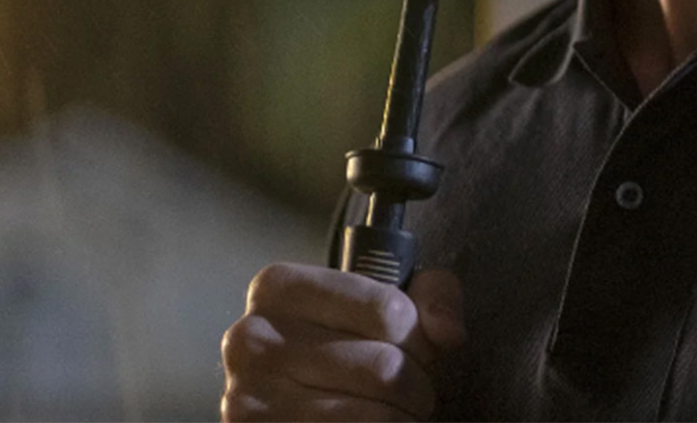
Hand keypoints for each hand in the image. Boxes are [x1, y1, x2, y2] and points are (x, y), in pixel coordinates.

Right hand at [221, 263, 464, 420]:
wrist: (291, 406)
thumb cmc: (349, 347)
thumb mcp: (390, 302)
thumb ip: (433, 297)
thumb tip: (450, 333)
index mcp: (279, 287)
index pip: (387, 311)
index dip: (421, 338)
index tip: (419, 351)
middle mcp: (250, 339)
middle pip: (384, 367)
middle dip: (417, 386)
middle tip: (413, 393)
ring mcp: (247, 399)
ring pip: (373, 415)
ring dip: (403, 419)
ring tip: (397, 414)